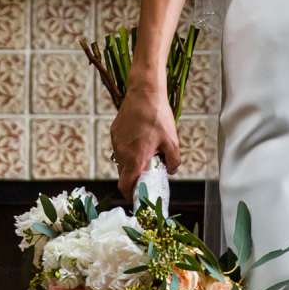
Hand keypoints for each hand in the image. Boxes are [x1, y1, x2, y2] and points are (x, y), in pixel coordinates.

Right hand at [110, 85, 179, 204]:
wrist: (144, 92)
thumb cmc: (158, 116)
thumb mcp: (172, 141)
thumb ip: (173, 161)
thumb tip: (171, 170)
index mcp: (135, 158)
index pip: (126, 186)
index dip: (131, 195)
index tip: (138, 197)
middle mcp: (122, 153)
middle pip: (123, 175)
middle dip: (134, 179)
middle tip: (147, 175)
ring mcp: (116, 142)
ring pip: (121, 161)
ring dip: (132, 163)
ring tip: (147, 154)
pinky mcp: (115, 132)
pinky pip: (120, 148)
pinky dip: (129, 150)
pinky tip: (141, 140)